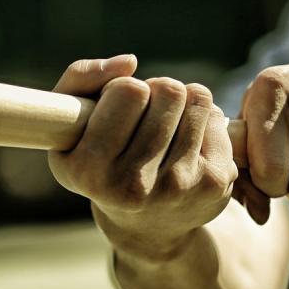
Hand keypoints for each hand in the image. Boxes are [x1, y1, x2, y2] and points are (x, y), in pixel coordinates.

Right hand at [47, 56, 238, 258]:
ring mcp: (178, 186)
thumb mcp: (71, 123)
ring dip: (182, 103)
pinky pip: (217, 117)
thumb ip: (82, 78)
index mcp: (90, 170)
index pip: (128, 89)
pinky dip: (203, 120)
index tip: (116, 113)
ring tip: (167, 127)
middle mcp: (134, 185)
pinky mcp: (213, 184)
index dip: (122, 90)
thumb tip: (129, 62)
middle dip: (156, 93)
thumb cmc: (102, 160)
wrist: (146, 226)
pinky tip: (188, 145)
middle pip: (168, 90)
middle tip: (146, 118)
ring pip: (197, 97)